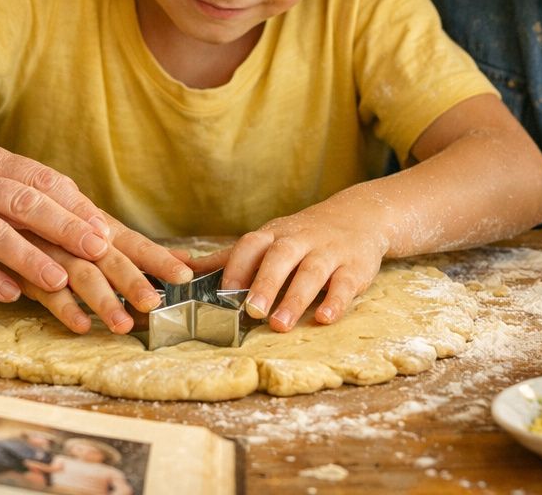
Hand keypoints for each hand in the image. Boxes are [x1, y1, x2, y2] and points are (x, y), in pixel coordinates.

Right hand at [0, 129, 190, 301]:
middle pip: (26, 201)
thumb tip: (65, 206)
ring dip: (29, 255)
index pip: (42, 180)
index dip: (77, 206)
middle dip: (67, 226)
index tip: (111, 231)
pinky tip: (7, 293)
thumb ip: (10, 183)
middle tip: (102, 250)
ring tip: (61, 279)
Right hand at [13, 220, 191, 334]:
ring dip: (101, 300)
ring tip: (122, 323)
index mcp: (96, 225)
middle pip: (108, 258)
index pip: (132, 241)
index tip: (184, 274)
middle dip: (132, 281)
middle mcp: (75, 236)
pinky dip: (62, 307)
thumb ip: (134, 247)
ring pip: (78, 274)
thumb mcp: (91, 229)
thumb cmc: (51, 224)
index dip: (158, 257)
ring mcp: (48, 251)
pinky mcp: (21, 269)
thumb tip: (187, 257)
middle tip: (153, 303)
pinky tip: (80, 324)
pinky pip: (41, 290)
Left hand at [198, 205, 388, 331]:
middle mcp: (301, 240)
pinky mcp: (355, 267)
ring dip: (295, 298)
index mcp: (275, 235)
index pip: (252, 245)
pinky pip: (345, 284)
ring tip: (280, 324)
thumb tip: (182, 268)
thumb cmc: (303, 236)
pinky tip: (325, 318)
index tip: (223, 293)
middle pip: (281, 256)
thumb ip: (229, 258)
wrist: (360, 216)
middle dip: (266, 282)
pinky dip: (336, 301)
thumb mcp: (268, 239)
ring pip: (312, 271)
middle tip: (252, 311)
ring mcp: (329, 252)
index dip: (237, 267)